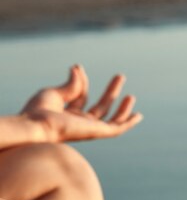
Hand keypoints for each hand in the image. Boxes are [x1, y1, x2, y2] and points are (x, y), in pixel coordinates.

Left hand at [21, 65, 142, 141]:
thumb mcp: (54, 93)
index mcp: (67, 115)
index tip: (77, 67)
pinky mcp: (97, 132)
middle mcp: (79, 123)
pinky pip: (117, 128)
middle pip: (101, 107)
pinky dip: (128, 122)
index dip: (82, 80)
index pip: (81, 96)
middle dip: (110, 91)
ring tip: (131, 95)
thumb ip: (70, 85)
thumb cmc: (38, 111)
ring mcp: (89, 128)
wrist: (37, 124)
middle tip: (121, 76)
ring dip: (122, 107)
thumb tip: (78, 69)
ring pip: (111, 118)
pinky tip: (138, 115)